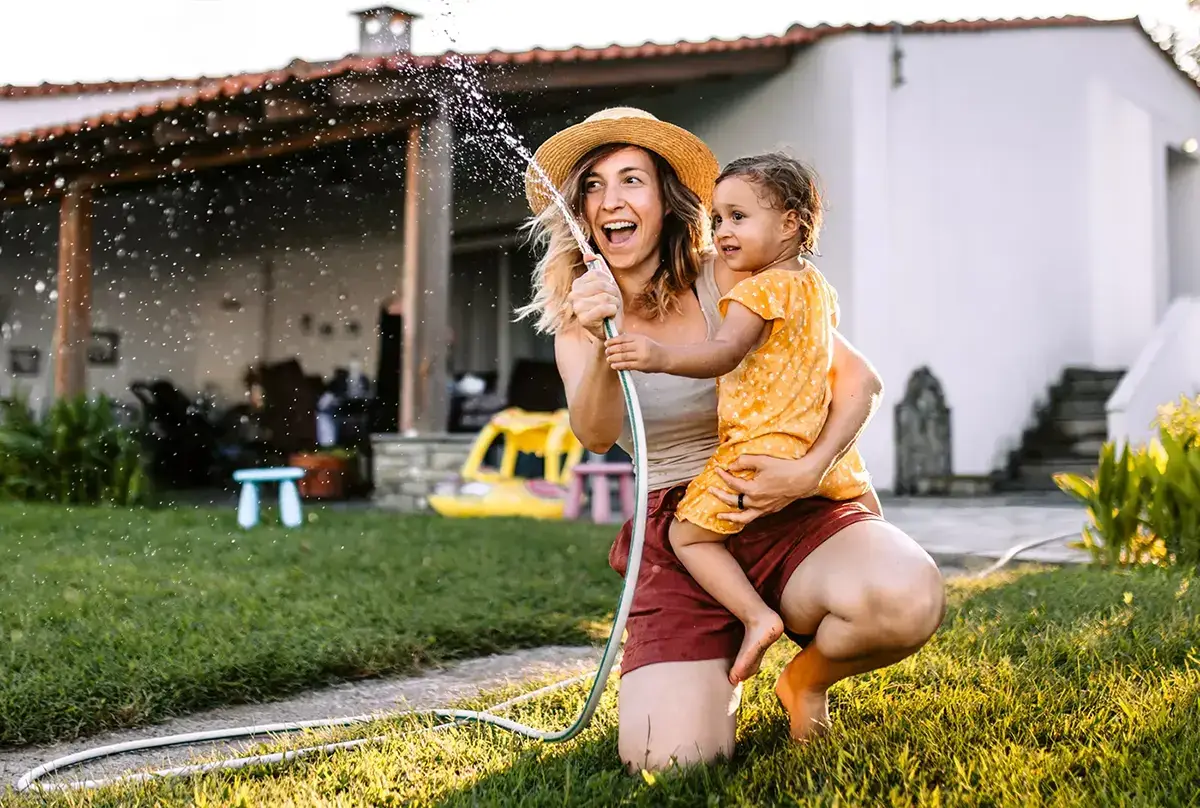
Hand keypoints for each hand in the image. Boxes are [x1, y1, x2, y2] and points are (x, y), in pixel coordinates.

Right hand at [568, 252, 621, 341]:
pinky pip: (603, 308)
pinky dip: (612, 311)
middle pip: (601, 285)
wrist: (611, 328)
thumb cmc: (609, 306)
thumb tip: (589, 254)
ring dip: (614, 304)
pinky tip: (610, 315)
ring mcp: (577, 307)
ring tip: (611, 309)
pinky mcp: (583, 319)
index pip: (597, 274)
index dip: (609, 282)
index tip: (610, 291)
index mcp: (577, 284)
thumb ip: (598, 267)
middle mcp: (573, 295)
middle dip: (613, 294)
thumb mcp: (606, 284)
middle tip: (612, 302)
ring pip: (604, 297)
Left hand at [604, 333, 667, 372]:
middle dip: (612, 350)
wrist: (665, 358)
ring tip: (608, 359)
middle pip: (622, 347)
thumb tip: (615, 341)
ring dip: (613, 358)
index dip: (613, 341)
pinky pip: (627, 365)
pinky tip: (614, 365)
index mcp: (639, 338)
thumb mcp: (643, 340)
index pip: (623, 338)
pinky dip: (619, 365)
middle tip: (606, 352)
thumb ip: (631, 340)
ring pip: (623, 357)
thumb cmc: (651, 349)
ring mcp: (641, 356)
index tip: (606, 343)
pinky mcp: (641, 366)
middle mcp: (640, 346)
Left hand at [709, 453, 829, 524]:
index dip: (723, 476)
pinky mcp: (772, 510)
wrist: (804, 478)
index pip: (732, 483)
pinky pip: (755, 517)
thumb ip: (744, 461)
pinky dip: (745, 517)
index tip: (717, 469)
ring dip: (730, 517)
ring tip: (720, 516)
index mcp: (753, 490)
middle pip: (733, 502)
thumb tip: (731, 465)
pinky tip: (742, 513)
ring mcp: (764, 508)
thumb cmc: (784, 467)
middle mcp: (757, 503)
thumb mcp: (762, 460)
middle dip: (720, 496)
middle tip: (710, 491)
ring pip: (743, 517)